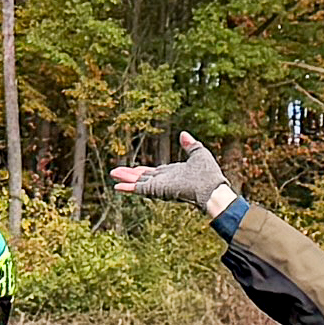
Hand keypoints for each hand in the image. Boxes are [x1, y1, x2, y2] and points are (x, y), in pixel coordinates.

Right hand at [111, 139, 234, 211]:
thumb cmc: (209, 174)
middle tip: (116, 172)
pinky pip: (139, 189)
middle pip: (142, 177)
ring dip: (124, 179)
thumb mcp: (199, 153)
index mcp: (173, 173)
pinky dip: (127, 188)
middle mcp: (164, 181)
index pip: (154, 172)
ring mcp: (159, 186)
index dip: (143, 171)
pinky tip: (116, 187)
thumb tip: (183, 133)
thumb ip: (190, 144)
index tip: (134, 169)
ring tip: (112, 174)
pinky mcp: (157, 190)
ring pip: (137, 182)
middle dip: (129, 175)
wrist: (211, 188)